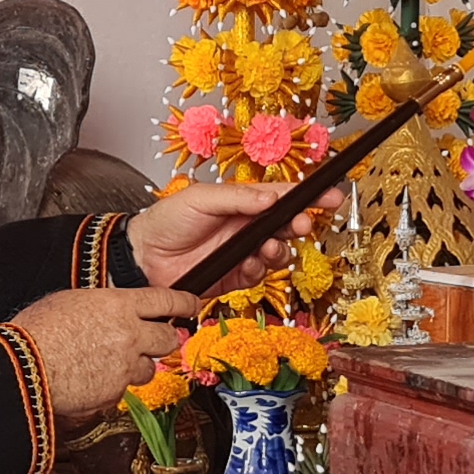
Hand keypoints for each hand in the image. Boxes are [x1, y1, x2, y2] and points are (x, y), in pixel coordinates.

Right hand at [8, 286, 203, 420]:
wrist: (22, 368)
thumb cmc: (36, 332)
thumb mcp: (72, 302)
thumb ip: (102, 305)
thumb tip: (112, 310)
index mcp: (118, 304)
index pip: (166, 300)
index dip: (185, 303)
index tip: (193, 305)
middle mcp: (128, 333)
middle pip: (168, 338)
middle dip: (163, 340)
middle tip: (153, 341)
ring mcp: (125, 364)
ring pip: (150, 367)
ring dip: (137, 366)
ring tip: (110, 363)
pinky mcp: (116, 390)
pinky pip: (125, 387)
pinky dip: (115, 384)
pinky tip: (93, 378)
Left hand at [122, 181, 320, 293]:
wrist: (142, 259)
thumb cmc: (165, 221)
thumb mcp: (200, 198)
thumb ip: (237, 197)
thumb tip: (270, 197)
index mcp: (241, 202)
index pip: (281, 196)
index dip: (308, 196)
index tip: (331, 195)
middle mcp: (245, 227)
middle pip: (286, 225)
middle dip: (299, 224)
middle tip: (301, 225)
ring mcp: (242, 253)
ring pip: (278, 253)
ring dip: (279, 250)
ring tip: (268, 246)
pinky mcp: (235, 278)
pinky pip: (259, 276)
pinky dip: (259, 271)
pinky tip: (249, 264)